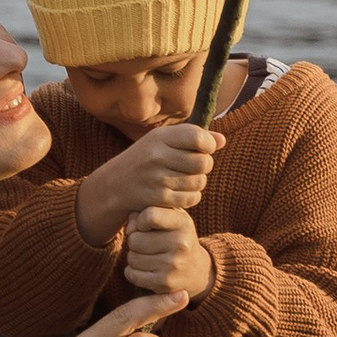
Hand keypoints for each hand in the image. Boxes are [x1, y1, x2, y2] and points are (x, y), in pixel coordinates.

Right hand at [74, 117, 218, 248]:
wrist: (115, 186)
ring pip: (199, 181)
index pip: (198, 137)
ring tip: (185, 179)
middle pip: (203, 162)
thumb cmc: (145, 159)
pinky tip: (180, 191)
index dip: (208, 144)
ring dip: (198, 182)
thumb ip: (192, 137)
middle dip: (205, 165)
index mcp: (159, 137)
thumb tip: (222, 140)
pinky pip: (191, 198)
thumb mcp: (162, 141)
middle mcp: (157, 156)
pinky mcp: (159, 199)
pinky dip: (191, 196)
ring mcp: (157, 179)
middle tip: (195, 166)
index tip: (204, 148)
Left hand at [120, 203, 215, 306]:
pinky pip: (132, 275)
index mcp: (183, 223)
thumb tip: (129, 229)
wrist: (195, 269)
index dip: (140, 221)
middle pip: (135, 239)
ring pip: (132, 258)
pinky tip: (145, 268)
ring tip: (147, 255)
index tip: (145, 225)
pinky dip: (133, 271)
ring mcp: (173, 265)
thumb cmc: (175, 236)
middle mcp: (181, 244)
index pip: (150, 215)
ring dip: (134, 256)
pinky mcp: (165, 283)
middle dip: (134, 241)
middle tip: (145, 243)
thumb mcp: (168, 216)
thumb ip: (145, 211)